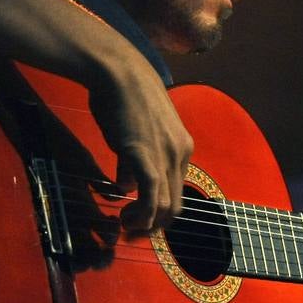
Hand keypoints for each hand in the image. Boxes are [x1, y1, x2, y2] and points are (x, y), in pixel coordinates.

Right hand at [87, 60, 192, 233]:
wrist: (118, 71)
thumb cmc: (123, 96)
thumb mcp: (138, 131)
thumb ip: (136, 159)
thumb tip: (126, 185)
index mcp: (183, 147)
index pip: (177, 191)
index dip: (158, 212)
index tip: (138, 219)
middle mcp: (180, 153)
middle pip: (174, 206)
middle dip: (154, 226)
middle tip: (131, 231)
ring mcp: (166, 155)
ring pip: (164, 206)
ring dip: (144, 224)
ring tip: (125, 224)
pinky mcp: (146, 155)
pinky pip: (151, 196)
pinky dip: (141, 214)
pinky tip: (126, 217)